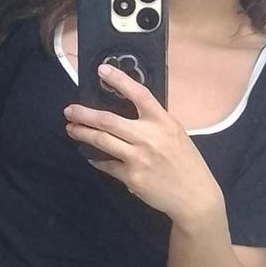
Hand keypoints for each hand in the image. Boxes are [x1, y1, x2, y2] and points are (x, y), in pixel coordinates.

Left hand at [64, 63, 221, 222]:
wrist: (195, 196)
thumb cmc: (186, 162)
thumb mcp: (175, 133)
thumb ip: (154, 122)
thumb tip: (127, 111)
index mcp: (164, 122)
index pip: (139, 94)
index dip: (120, 80)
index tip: (102, 70)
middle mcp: (150, 137)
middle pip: (108, 121)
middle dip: (84, 114)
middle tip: (70, 111)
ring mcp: (139, 158)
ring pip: (102, 141)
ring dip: (83, 133)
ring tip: (72, 129)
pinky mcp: (132, 177)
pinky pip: (107, 165)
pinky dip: (96, 159)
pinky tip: (90, 154)